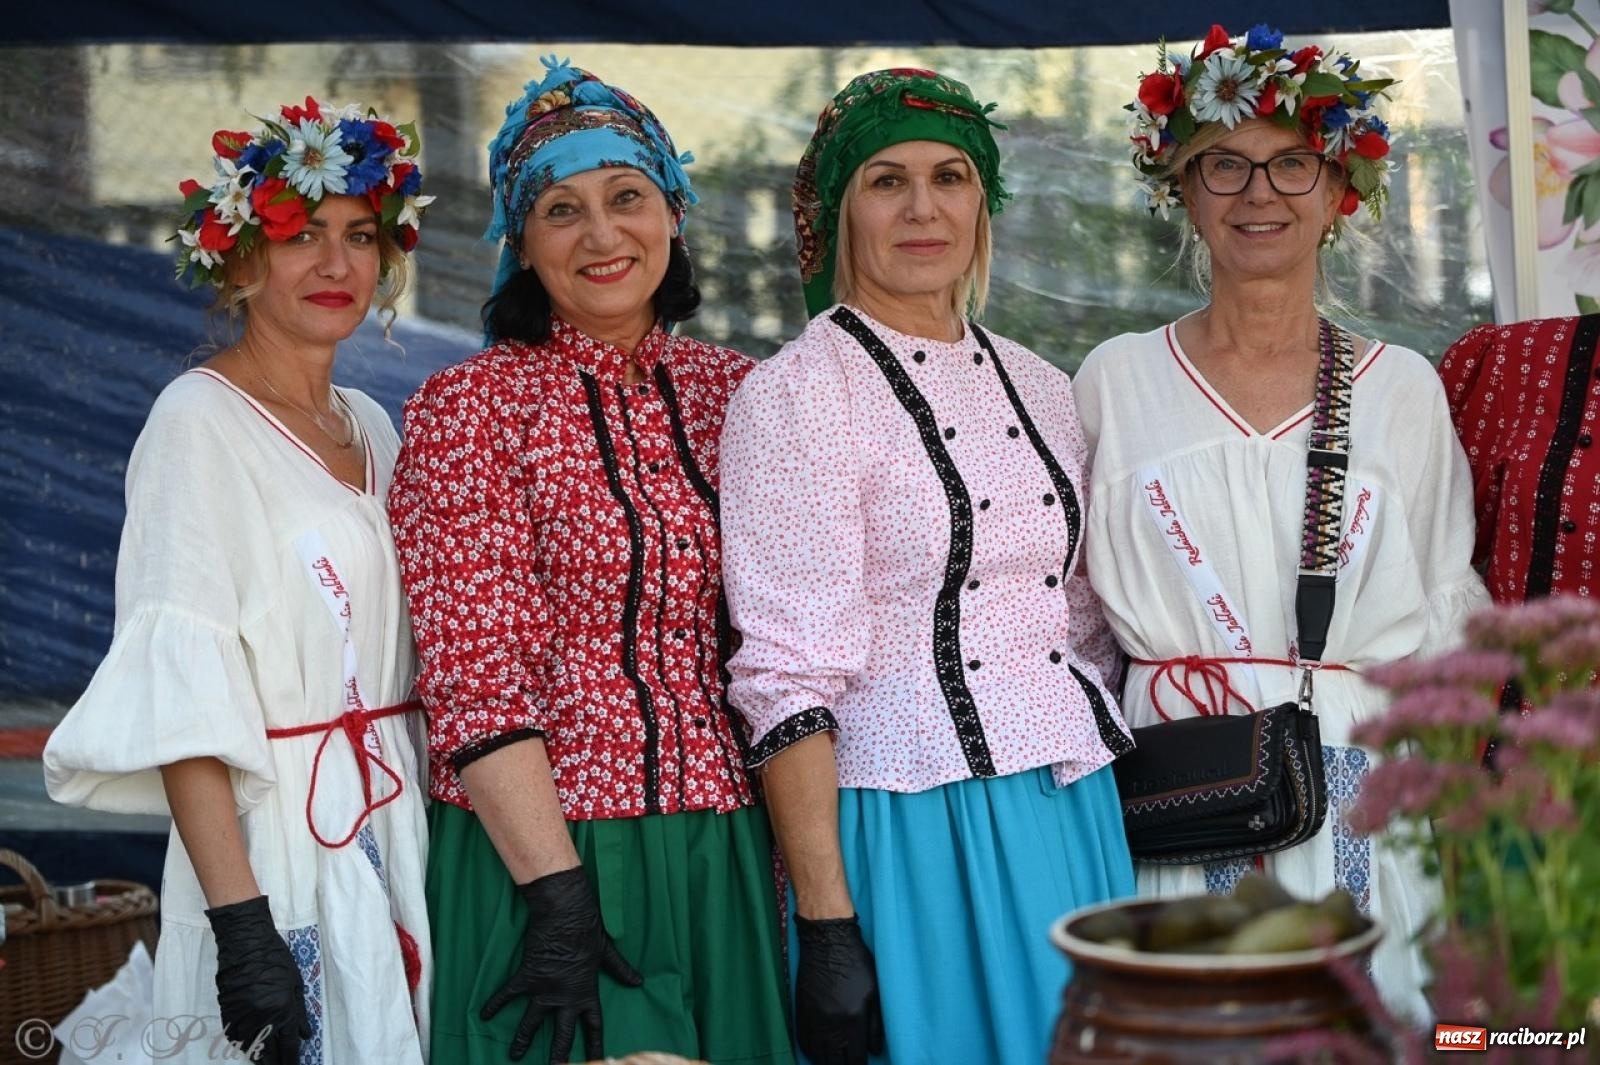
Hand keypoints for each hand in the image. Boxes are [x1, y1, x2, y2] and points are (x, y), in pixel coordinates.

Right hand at [205, 895, 309, 1064]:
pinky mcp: (226, 1013)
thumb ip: (299, 1014)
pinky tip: (248, 1045)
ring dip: (257, 1055)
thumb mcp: (296, 985)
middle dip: (274, 1062)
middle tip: (279, 1064)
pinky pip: (234, 1037)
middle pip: (267, 1053)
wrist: (246, 944)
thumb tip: (305, 1036)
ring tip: (265, 1060)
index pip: (287, 1046)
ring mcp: (242, 1018)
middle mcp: (262, 1020)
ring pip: (248, 1048)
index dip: (291, 1060)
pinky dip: (242, 1044)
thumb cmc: (276, 960)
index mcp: (283, 1012)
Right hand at [481, 866, 643, 1062]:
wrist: (565, 912)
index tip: (596, 1062)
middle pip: (563, 1033)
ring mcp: (545, 988)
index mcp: (586, 991)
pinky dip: (495, 1004)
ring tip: (515, 1056)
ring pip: (532, 1021)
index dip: (596, 1045)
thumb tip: (638, 982)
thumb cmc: (589, 929)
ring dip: (522, 1039)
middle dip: (559, 1054)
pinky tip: (484, 1015)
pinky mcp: (527, 975)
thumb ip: (620, 970)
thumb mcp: (607, 952)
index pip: (593, 1024)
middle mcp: (566, 996)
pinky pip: (508, 994)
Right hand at [794, 914, 883, 1064]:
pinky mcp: (802, 1012)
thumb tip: (875, 1050)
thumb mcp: (874, 991)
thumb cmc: (856, 963)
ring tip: (834, 1060)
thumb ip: (876, 1025)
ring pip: (818, 1055)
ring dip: (826, 1061)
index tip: (862, 1064)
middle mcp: (831, 1024)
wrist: (827, 942)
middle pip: (834, 1061)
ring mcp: (814, 1019)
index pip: (855, 1058)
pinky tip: (818, 1052)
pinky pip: (804, 1042)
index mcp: (853, 1019)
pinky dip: (811, 1051)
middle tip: (848, 1062)